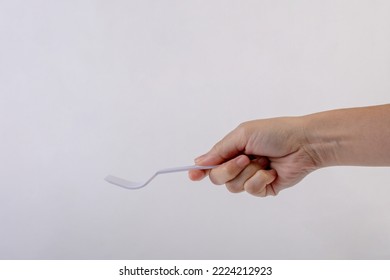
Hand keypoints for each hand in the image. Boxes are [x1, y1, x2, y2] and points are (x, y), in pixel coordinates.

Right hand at [189, 117, 317, 196]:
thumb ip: (220, 150)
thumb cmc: (275, 133)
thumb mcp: (242, 135)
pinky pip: (252, 190)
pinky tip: (272, 172)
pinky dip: (261, 179)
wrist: (303, 143)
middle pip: (218, 178)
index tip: (193, 175)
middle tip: (245, 158)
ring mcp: (251, 177)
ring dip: (249, 172)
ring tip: (264, 161)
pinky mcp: (264, 188)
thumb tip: (199, 161)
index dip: (200, 170)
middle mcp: (240, 165)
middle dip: (230, 169)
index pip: (211, 163)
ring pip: (234, 186)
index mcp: (233, 150)